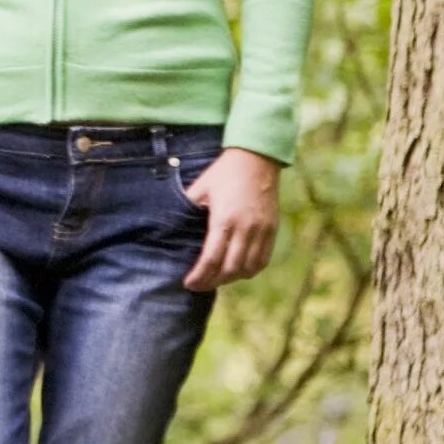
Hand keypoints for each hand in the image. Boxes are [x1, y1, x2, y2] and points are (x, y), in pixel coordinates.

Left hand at [182, 148, 279, 290]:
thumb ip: (188, 211)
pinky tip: (237, 271)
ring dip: (231, 278)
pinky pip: (263, 259)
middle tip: (199, 285)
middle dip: (212, 282)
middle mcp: (245, 228)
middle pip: (230, 269)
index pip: (211, 259)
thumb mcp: (199, 189)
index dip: (199, 276)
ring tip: (216, 279)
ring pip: (248, 268)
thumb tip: (171, 229)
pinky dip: (250, 270)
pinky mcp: (272, 229)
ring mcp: (262, 230)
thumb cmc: (223, 173)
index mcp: (224, 219)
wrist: (257, 157)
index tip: (188, 283)